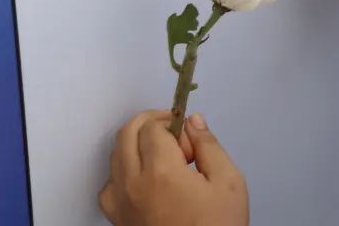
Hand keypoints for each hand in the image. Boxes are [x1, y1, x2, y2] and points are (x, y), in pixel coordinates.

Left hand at [99, 111, 247, 225]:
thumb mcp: (228, 182)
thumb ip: (208, 145)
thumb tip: (193, 121)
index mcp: (161, 172)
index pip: (153, 127)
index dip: (174, 124)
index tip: (191, 139)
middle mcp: (132, 184)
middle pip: (127, 134)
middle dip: (150, 124)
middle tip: (175, 135)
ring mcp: (120, 203)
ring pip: (116, 156)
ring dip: (137, 146)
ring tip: (166, 161)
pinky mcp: (117, 219)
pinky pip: (110, 184)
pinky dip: (124, 172)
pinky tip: (147, 181)